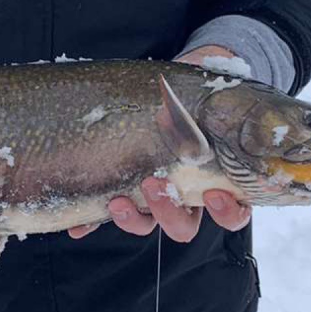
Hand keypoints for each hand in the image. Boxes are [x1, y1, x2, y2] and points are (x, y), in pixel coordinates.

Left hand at [67, 47, 252, 240]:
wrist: (168, 85)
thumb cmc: (196, 94)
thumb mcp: (211, 99)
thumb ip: (217, 108)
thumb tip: (214, 104)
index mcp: (216, 179)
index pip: (232, 212)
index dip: (226, 212)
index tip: (213, 195)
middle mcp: (184, 194)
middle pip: (183, 225)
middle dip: (168, 212)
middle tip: (154, 183)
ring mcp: (152, 194)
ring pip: (147, 224)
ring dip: (133, 218)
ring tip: (117, 200)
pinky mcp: (120, 187)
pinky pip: (103, 216)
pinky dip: (91, 222)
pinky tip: (79, 226)